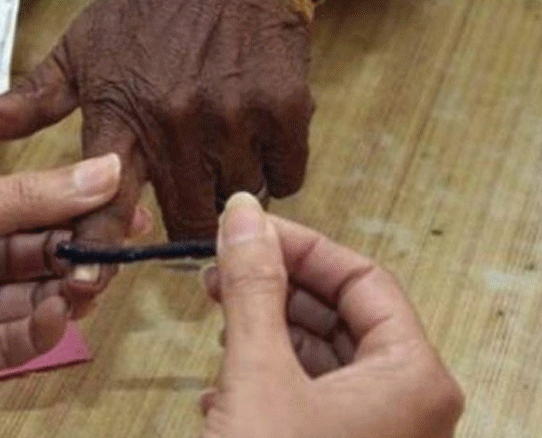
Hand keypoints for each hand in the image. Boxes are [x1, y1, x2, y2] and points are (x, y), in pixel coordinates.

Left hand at [0, 0, 317, 304]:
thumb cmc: (144, 11)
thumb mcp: (78, 50)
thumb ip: (25, 101)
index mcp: (120, 115)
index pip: (101, 205)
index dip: (95, 252)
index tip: (86, 283)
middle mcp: (177, 125)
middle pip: (184, 220)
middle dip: (181, 220)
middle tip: (181, 195)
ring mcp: (235, 118)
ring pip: (238, 200)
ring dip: (228, 191)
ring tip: (217, 157)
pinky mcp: (286, 109)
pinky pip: (287, 176)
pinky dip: (273, 169)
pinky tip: (252, 139)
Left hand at [0, 154, 132, 422]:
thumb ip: (26, 199)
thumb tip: (107, 167)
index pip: (34, 203)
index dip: (81, 206)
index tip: (130, 209)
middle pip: (40, 252)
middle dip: (78, 253)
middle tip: (114, 258)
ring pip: (34, 297)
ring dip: (65, 292)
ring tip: (87, 287)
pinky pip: (13, 341)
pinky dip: (40, 331)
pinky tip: (57, 316)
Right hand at [200, 193, 463, 437]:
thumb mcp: (258, 374)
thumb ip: (253, 289)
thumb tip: (243, 215)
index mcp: (412, 379)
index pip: (363, 278)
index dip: (300, 247)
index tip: (248, 231)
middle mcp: (406, 405)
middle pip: (341, 314)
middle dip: (275, 288)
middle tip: (224, 268)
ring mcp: (376, 430)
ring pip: (320, 356)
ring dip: (264, 332)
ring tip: (219, 317)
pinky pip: (309, 396)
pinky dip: (267, 378)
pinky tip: (223, 383)